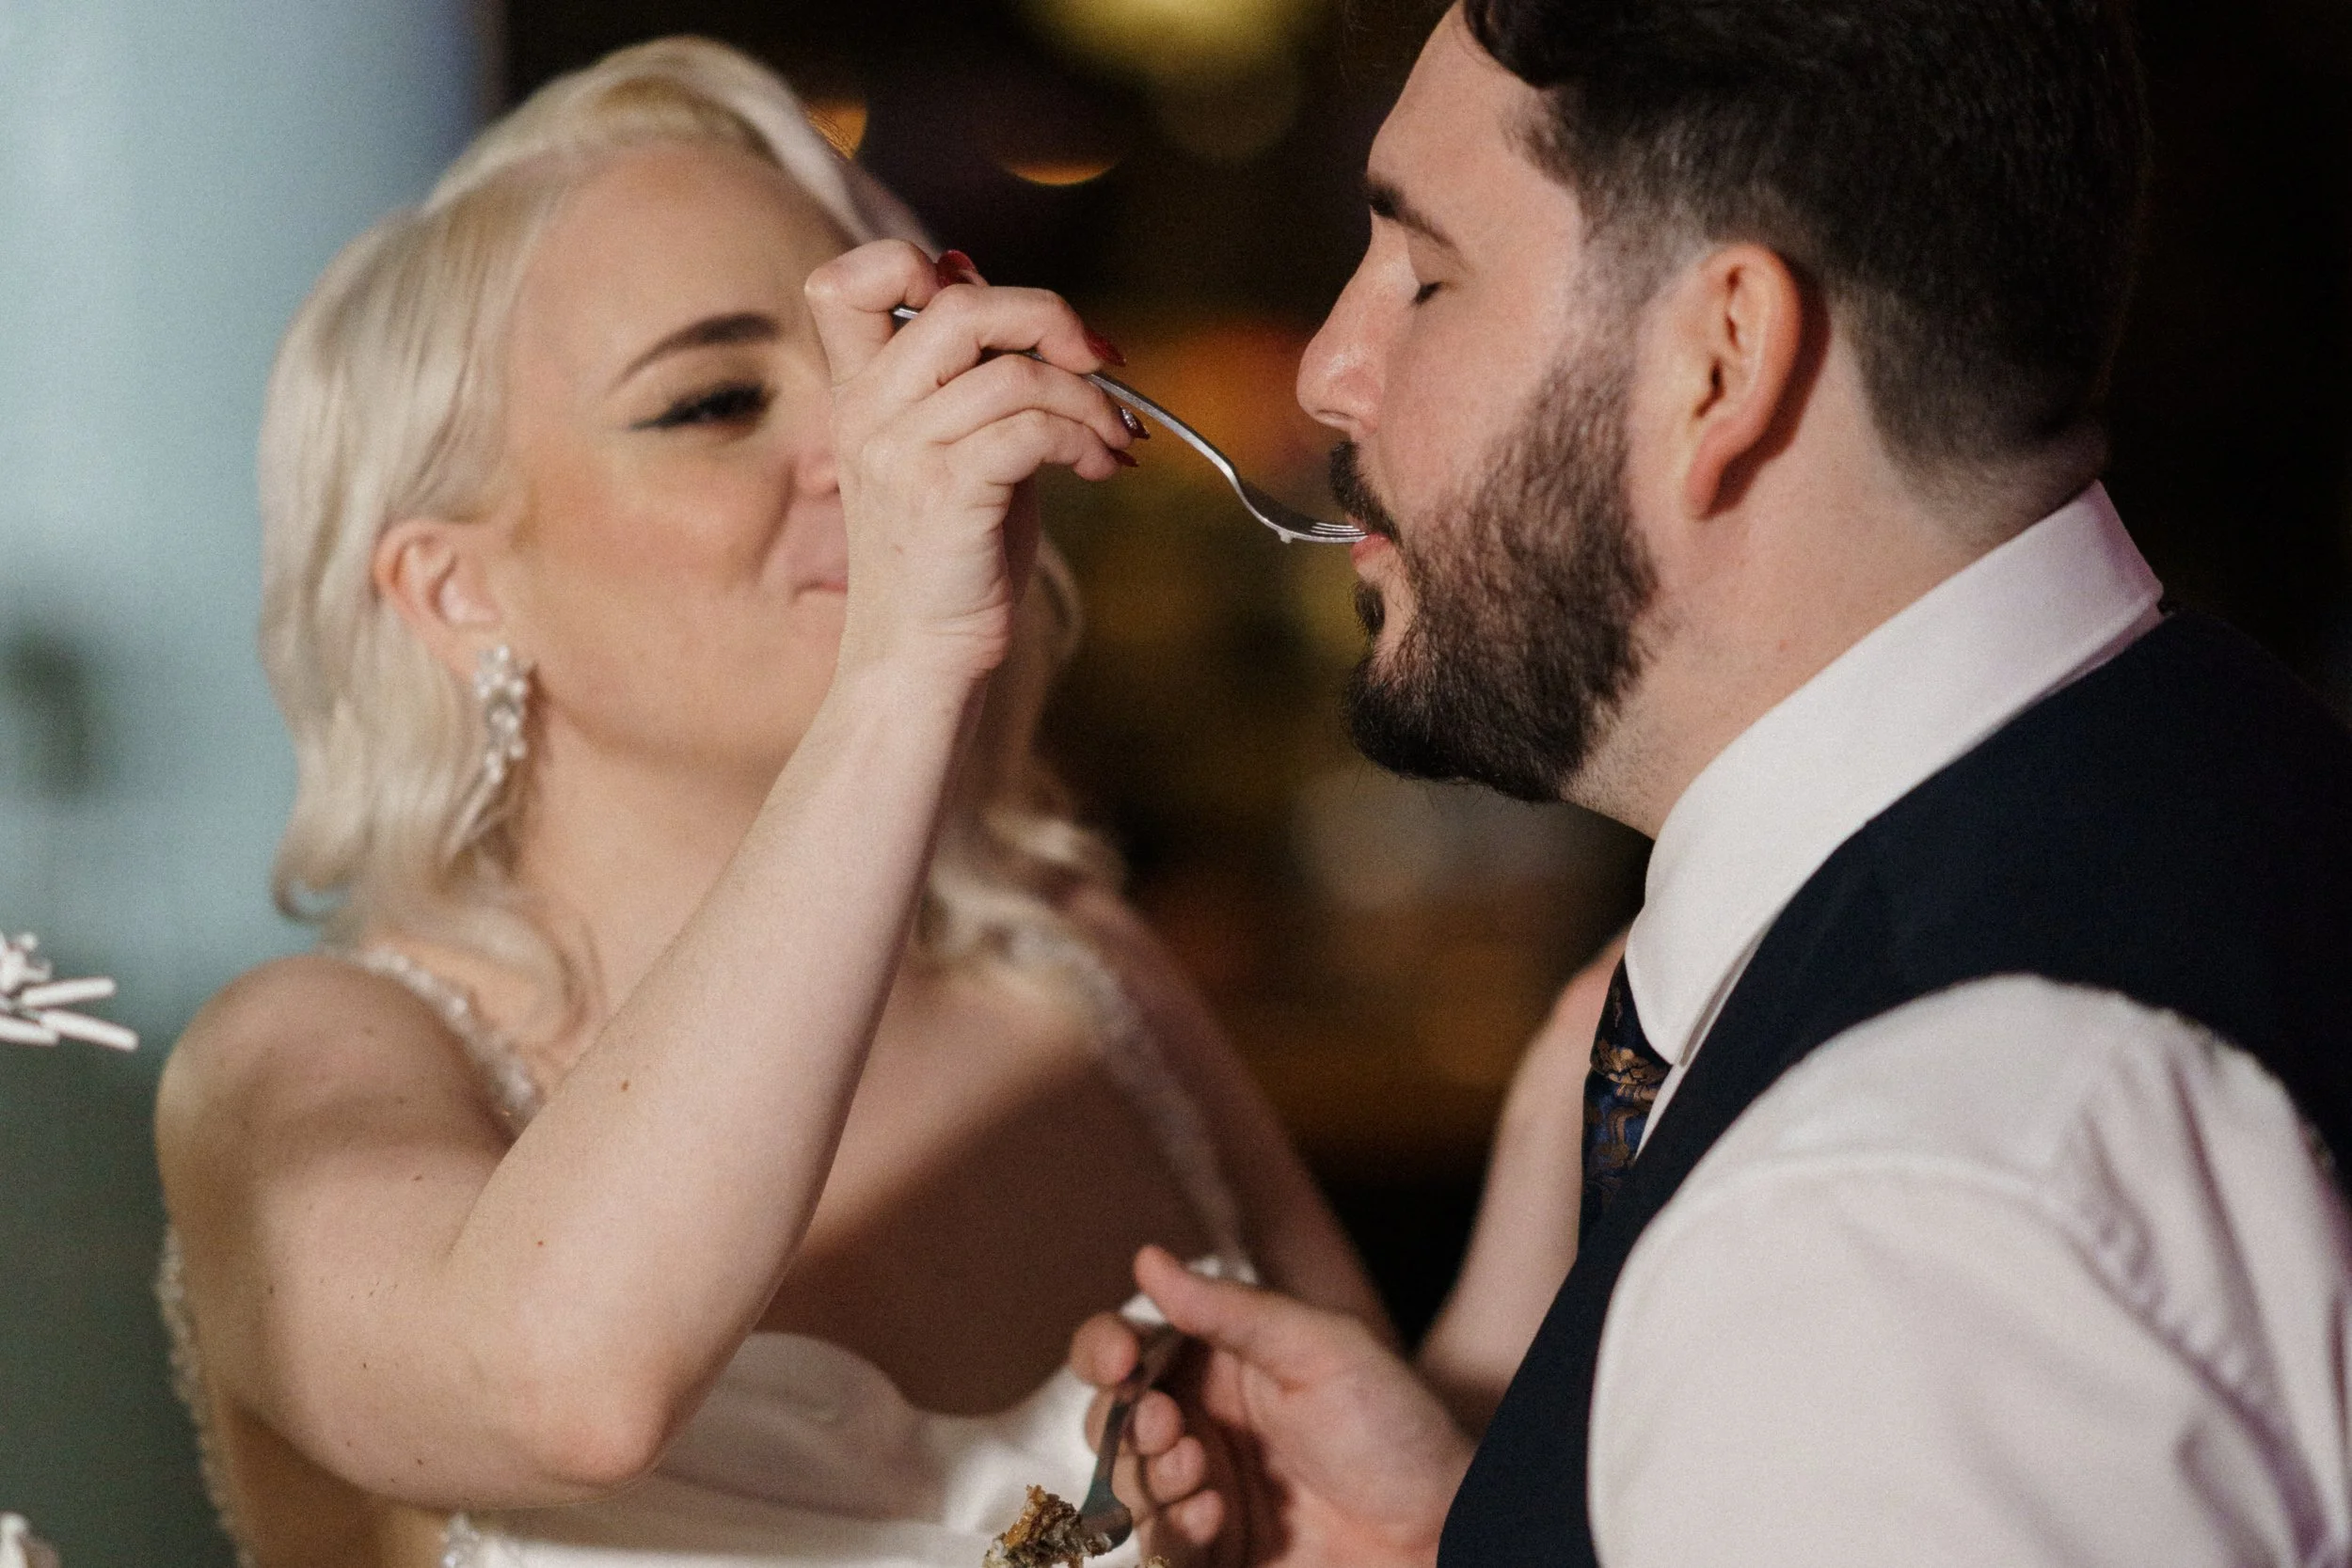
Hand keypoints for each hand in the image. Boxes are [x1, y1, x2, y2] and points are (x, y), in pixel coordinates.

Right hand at [804, 242, 1136, 685]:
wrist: (921, 656)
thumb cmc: (950, 553)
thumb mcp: (952, 442)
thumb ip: (961, 365)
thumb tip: (964, 265)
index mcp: (858, 390)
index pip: (846, 279)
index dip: (917, 264)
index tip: (998, 313)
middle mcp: (867, 412)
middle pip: (959, 305)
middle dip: (1049, 318)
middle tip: (1097, 358)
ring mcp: (901, 453)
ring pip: (1013, 372)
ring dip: (1087, 398)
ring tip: (1113, 437)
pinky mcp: (945, 496)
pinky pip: (1031, 428)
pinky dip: (1084, 438)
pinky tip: (1101, 466)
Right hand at [1073, 1247, 1472, 1567]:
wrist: (1444, 1538)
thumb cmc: (1397, 1432)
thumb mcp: (1323, 1351)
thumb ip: (1233, 1310)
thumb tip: (1149, 1259)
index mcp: (1221, 1363)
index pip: (1131, 1345)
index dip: (1106, 1348)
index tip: (1118, 1361)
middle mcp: (1202, 1426)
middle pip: (1112, 1418)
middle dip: (1125, 1423)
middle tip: (1173, 1431)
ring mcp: (1203, 1494)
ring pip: (1122, 1485)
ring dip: (1145, 1478)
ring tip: (1199, 1479)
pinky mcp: (1210, 1557)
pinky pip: (1152, 1548)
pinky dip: (1163, 1533)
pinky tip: (1208, 1522)